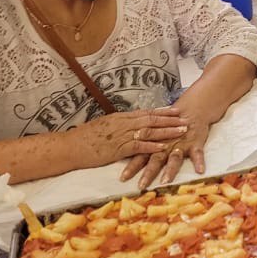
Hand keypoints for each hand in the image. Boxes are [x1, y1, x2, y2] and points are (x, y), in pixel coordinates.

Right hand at [69, 107, 187, 171]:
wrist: (70, 146)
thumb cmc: (85, 138)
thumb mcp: (104, 127)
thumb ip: (118, 125)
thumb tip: (129, 124)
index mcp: (121, 118)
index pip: (146, 113)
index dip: (162, 112)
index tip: (176, 110)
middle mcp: (123, 123)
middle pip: (151, 119)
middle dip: (170, 119)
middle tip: (186, 118)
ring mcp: (121, 135)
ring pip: (149, 131)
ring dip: (167, 131)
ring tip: (181, 131)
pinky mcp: (117, 148)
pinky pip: (137, 146)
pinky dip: (151, 146)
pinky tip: (163, 146)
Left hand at [123, 108, 211, 189]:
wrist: (193, 109)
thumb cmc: (171, 123)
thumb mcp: (155, 131)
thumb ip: (142, 142)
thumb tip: (122, 152)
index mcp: (154, 142)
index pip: (140, 155)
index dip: (131, 166)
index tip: (123, 178)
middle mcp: (166, 145)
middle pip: (155, 159)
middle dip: (148, 173)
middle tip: (141, 185)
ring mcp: (181, 145)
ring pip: (174, 159)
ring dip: (170, 170)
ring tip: (165, 181)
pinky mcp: (195, 144)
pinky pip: (198, 154)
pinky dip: (199, 162)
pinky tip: (200, 171)